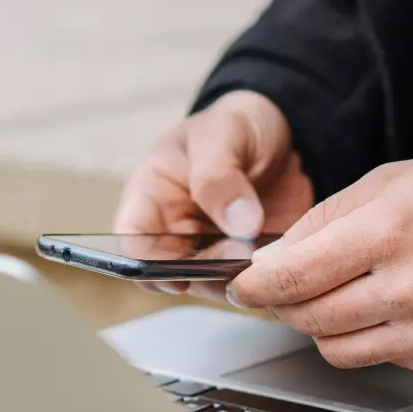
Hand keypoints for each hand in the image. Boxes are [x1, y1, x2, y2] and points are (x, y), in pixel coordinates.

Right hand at [114, 90, 312, 297]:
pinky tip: (279, 261)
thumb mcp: (223, 134)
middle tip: (238, 257)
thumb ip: (220, 175)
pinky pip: (247, 283)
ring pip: (210, 283)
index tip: (175, 275)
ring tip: (261, 256)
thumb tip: (240, 224)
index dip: (145, 262)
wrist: (280, 136)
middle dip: (202, 274)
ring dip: (234, 280)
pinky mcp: (244, 261)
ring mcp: (209, 250)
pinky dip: (262, 280)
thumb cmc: (235, 127)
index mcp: (153, 194)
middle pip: (170, 271)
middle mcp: (174, 230)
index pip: (132, 237)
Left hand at [227, 152, 412, 372]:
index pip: (291, 277)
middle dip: (283, 304)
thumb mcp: (389, 181)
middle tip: (285, 286)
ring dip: (321, 324)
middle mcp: (408, 287)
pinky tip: (385, 306)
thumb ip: (322, 222)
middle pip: (306, 318)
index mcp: (388, 232)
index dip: (252, 286)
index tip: (239, 285)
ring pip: (335, 348)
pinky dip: (366, 337)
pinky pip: (377, 358)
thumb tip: (270, 262)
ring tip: (339, 292)